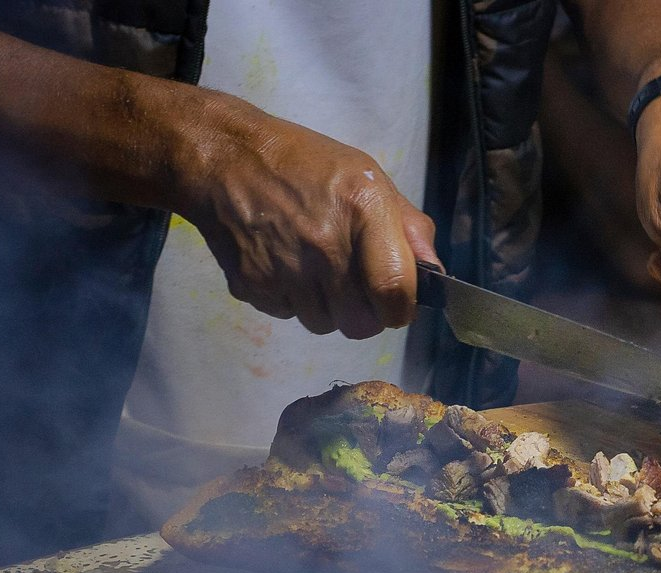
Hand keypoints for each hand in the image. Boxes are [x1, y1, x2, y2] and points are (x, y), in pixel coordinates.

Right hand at [178, 95, 437, 337]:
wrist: (224, 158)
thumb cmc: (305, 165)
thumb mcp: (368, 178)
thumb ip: (409, 228)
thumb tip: (436, 273)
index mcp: (363, 211)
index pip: (395, 292)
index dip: (401, 309)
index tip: (396, 302)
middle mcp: (325, 245)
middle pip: (361, 324)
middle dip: (365, 314)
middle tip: (355, 287)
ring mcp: (285, 269)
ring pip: (324, 326)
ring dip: (327, 308)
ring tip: (316, 268)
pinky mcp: (253, 285)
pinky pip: (288, 316)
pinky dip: (292, 301)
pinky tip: (285, 265)